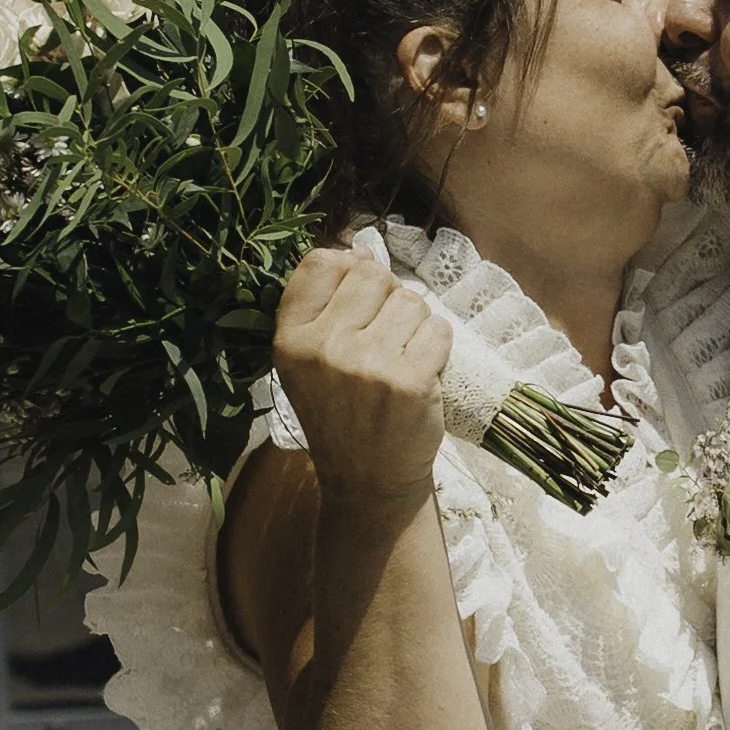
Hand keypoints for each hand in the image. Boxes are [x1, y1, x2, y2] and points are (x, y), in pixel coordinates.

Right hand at [272, 250, 451, 499]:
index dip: (348, 270)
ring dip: (415, 325)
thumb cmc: (341, 414)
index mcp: (291, 339)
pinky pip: (439, 329)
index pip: (320, 263)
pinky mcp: (410, 381)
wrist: (368, 480)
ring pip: (411, 301)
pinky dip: (438, 347)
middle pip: (372, 276)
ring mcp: (368, 365)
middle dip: (388, 299)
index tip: (359, 301)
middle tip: (385, 338)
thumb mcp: (310, 361)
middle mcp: (324, 348)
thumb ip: (327, 305)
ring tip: (401, 359)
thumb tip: (360, 249)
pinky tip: (422, 372)